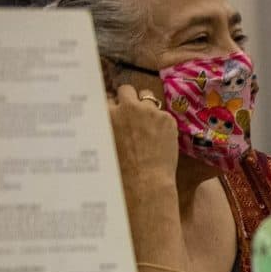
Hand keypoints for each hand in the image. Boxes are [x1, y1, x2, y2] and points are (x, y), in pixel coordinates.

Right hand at [109, 84, 177, 208]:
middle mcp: (127, 107)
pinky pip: (162, 113)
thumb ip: (106, 127)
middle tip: (132, 112)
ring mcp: (149, 111)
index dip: (113, 107)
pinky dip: (161, 121)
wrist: (144, 180)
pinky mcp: (167, 117)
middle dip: (128, 98)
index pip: (107, 99)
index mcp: (107, 114)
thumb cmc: (119, 169)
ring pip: (147, 96)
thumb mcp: (104, 144)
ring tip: (147, 121)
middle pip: (126, 90)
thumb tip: (107, 120)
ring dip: (146, 105)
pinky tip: (160, 137)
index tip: (116, 113)